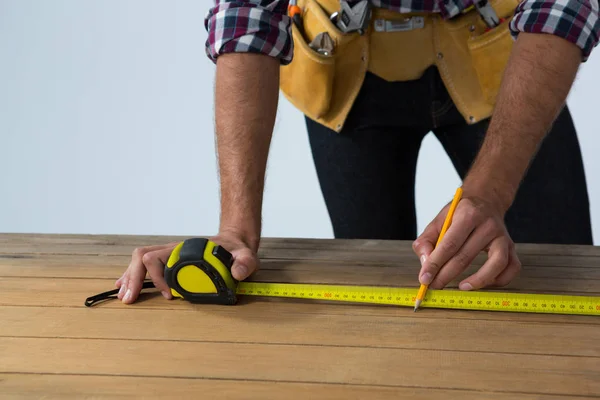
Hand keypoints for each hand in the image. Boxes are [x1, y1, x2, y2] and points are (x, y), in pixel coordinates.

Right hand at [115, 231, 259, 303]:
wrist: (235, 242)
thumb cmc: (237, 249)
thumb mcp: (246, 255)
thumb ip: (245, 263)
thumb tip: (237, 272)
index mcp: (186, 249)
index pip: (158, 257)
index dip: (158, 277)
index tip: (169, 295)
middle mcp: (173, 249)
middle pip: (142, 256)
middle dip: (133, 277)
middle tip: (129, 299)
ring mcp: (169, 254)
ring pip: (139, 260)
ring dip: (129, 277)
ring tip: (124, 296)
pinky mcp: (169, 261)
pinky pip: (145, 266)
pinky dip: (133, 276)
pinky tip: (125, 286)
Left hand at [412, 193, 520, 290]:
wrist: (486, 200)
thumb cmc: (459, 214)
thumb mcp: (439, 220)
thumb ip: (426, 241)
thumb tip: (426, 264)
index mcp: (467, 215)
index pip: (449, 244)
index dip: (435, 263)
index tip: (424, 279)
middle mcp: (488, 225)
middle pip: (466, 256)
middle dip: (447, 275)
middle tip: (435, 286)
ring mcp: (503, 236)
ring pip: (497, 263)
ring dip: (478, 280)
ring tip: (462, 287)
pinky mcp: (512, 247)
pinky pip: (512, 268)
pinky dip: (500, 280)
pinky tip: (484, 283)